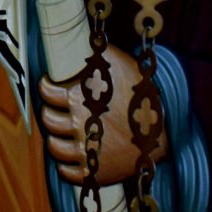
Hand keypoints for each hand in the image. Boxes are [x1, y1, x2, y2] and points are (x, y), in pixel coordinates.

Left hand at [38, 46, 166, 185]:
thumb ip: (101, 53)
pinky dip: (65, 166)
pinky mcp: (95, 173)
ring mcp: (86, 151)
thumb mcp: (123, 64)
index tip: (49, 86)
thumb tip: (89, 38)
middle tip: (56, 110)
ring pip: (54, 147)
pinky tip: (71, 157)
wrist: (166, 132)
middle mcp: (78, 125)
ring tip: (61, 133)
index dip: (45, 88)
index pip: (47, 93)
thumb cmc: (144, 96)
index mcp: (79, 98)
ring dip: (54, 139)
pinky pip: (68, 173)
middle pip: (47, 120)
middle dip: (48, 113)